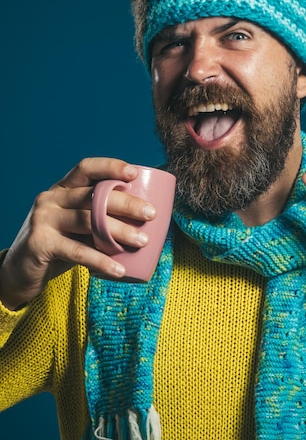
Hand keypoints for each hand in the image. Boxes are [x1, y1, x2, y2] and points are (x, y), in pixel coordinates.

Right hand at [0, 158, 156, 309]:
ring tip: (143, 241)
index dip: (110, 167)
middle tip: (151, 214)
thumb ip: (100, 219)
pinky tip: (119, 269)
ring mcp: (43, 219)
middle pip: (93, 195)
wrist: (20, 272)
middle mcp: (50, 198)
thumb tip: (146, 221)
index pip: (86, 168)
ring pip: (88, 221)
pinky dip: (101, 261)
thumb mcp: (78, 227)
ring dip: (119, 231)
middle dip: (126, 203)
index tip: (135, 174)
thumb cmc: (60, 246)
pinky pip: (77, 251)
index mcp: (62, 189)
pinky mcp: (40, 243)